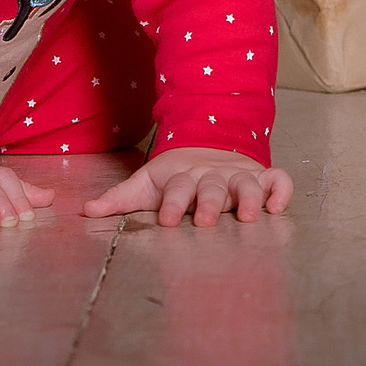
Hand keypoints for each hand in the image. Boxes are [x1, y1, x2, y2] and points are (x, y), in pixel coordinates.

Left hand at [81, 147, 291, 226]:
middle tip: (205, 219)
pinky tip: (277, 206)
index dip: (172, 204)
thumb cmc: (175, 176)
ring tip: (248, 216)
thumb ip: (119, 199)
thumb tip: (85, 210)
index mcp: (182, 178)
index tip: (167, 220)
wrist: (207, 144)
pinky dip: (280, 190)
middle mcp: (211, 176)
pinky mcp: (261, 176)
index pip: (176, 190)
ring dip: (248, 197)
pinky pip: (277, 179)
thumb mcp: (146, 184)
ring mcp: (238, 175)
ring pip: (246, 183)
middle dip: (208, 203)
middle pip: (211, 188)